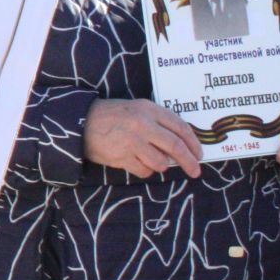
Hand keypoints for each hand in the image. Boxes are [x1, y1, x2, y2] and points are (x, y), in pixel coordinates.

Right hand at [83, 99, 202, 178]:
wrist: (79, 122)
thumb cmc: (111, 116)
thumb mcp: (135, 109)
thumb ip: (158, 122)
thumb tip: (182, 144)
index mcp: (148, 109)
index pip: (180, 127)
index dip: (194, 143)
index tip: (199, 154)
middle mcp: (142, 124)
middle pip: (176, 147)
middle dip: (189, 162)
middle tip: (195, 171)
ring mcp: (132, 141)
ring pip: (161, 162)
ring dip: (161, 165)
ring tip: (152, 160)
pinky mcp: (121, 156)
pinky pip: (145, 170)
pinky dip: (145, 170)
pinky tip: (137, 162)